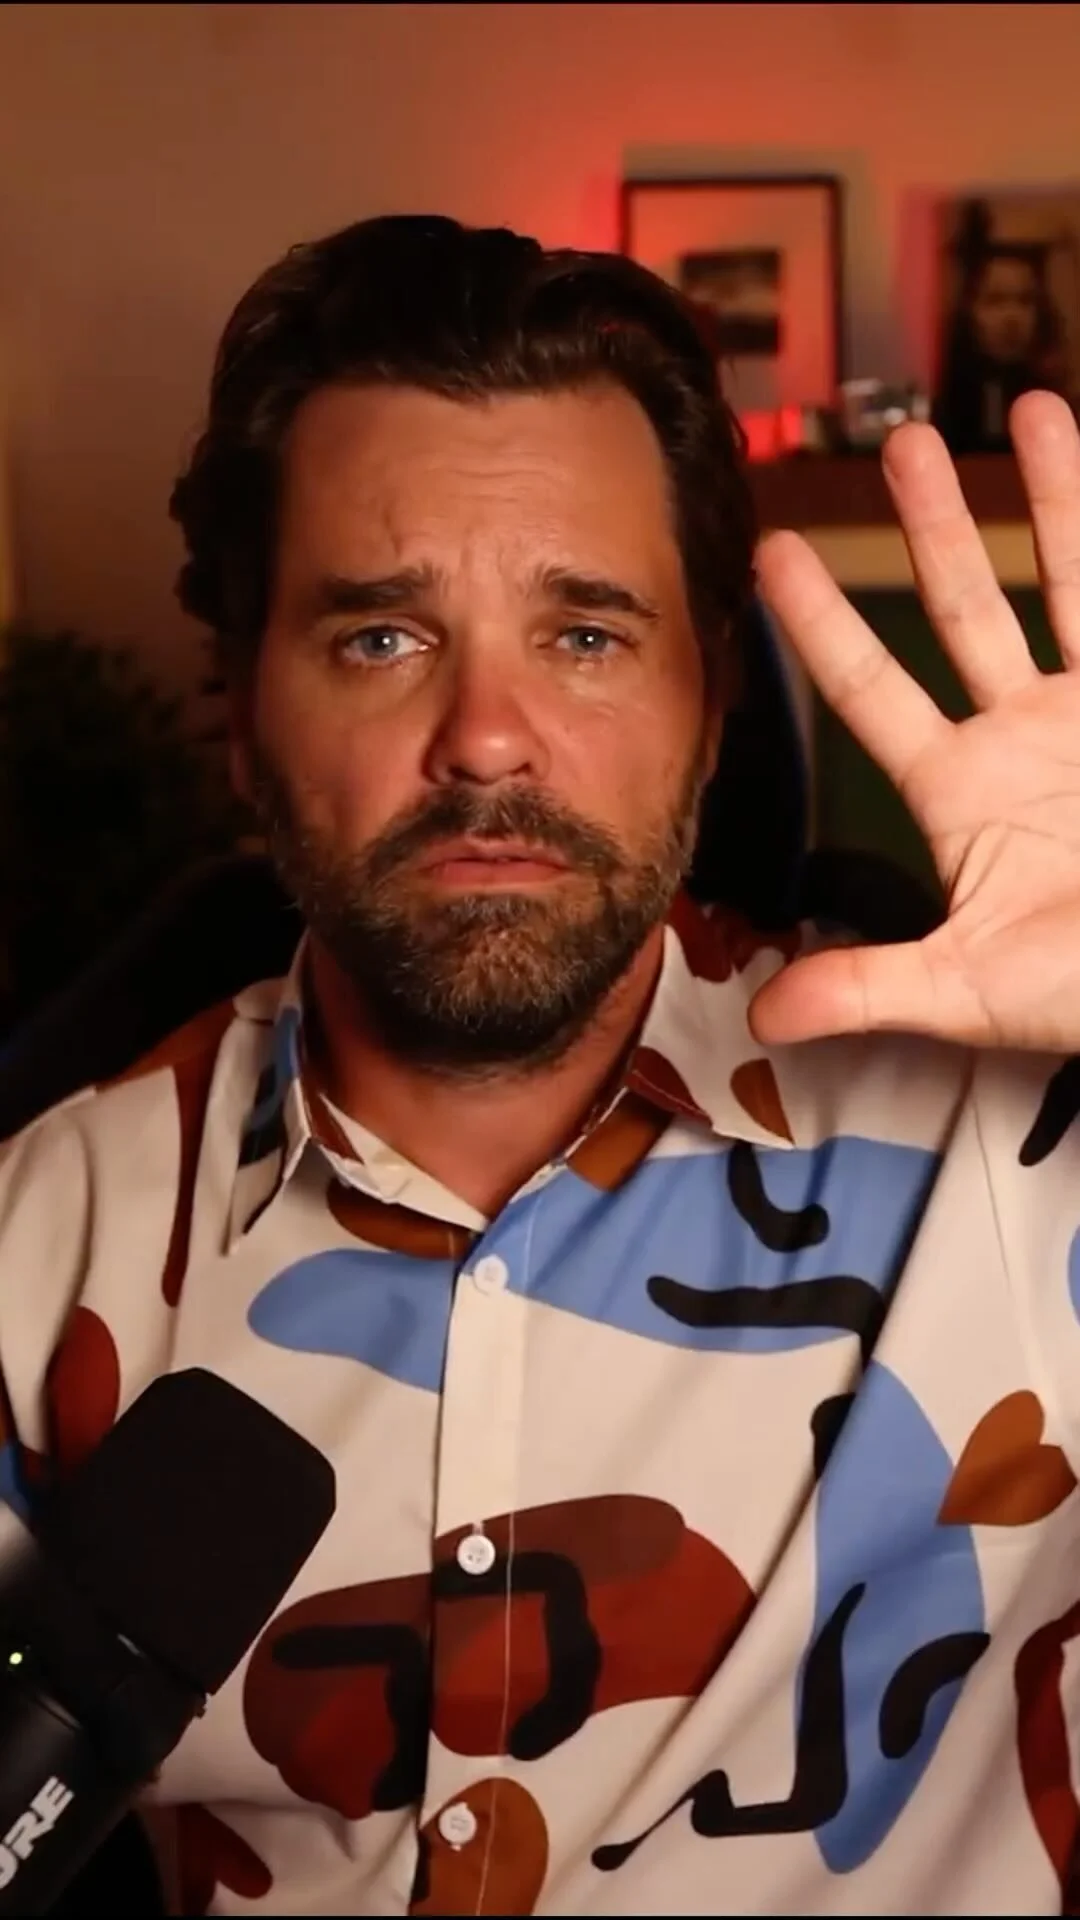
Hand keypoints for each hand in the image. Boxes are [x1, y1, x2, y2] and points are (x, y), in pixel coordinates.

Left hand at [749, 391, 1079, 1053]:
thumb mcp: (972, 988)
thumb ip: (870, 987)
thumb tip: (760, 1017)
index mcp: (959, 790)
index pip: (871, 688)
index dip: (821, 623)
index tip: (771, 552)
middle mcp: (1021, 735)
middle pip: (964, 609)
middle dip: (935, 526)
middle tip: (901, 441)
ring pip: (1064, 584)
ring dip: (1051, 499)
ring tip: (1030, 406)